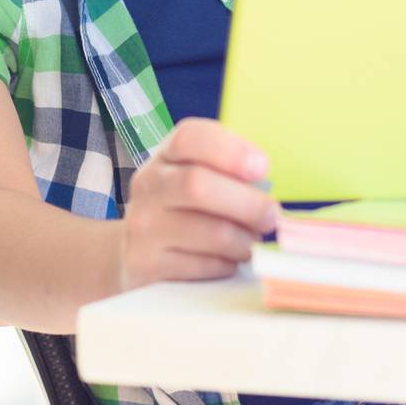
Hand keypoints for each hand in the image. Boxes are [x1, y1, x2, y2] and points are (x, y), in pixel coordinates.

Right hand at [118, 117, 278, 290]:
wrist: (134, 250)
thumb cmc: (184, 207)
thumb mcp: (199, 175)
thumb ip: (230, 172)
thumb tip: (265, 190)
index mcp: (167, 154)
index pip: (189, 138)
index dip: (230, 150)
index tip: (262, 167)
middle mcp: (149, 185)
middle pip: (198, 185)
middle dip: (247, 203)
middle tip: (271, 215)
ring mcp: (144, 226)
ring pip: (211, 232)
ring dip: (244, 240)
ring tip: (252, 240)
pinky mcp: (147, 264)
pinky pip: (205, 266)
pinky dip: (228, 264)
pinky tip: (227, 258)